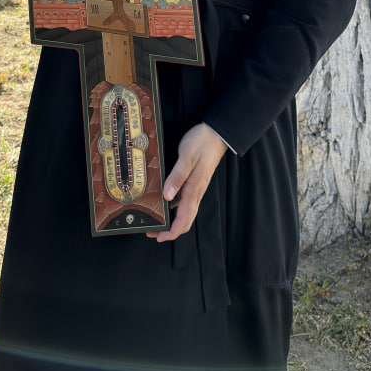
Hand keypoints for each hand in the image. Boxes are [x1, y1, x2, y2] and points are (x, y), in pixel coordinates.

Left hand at [147, 124, 226, 241]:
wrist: (216, 133)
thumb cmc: (202, 143)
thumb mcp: (187, 157)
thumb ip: (177, 177)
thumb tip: (167, 197)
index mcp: (194, 189)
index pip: (184, 220)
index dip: (171, 232)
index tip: (159, 237)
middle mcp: (196, 192)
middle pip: (185, 220)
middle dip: (170, 230)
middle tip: (153, 232)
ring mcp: (196, 187)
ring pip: (185, 212)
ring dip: (172, 220)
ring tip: (156, 219)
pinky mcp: (194, 181)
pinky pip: (184, 200)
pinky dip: (174, 206)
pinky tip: (164, 201)